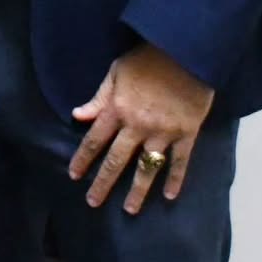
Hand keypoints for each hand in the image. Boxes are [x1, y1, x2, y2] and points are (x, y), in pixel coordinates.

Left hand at [68, 44, 214, 213]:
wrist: (186, 51)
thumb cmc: (148, 58)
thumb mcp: (116, 71)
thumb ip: (99, 97)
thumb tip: (77, 116)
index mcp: (118, 109)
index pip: (95, 140)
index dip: (83, 159)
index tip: (74, 176)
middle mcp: (137, 125)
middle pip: (116, 160)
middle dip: (103, 183)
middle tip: (93, 202)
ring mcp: (163, 132)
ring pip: (147, 168)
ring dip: (137, 191)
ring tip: (130, 210)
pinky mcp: (187, 133)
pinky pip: (180, 162)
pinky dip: (175, 179)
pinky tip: (169, 196)